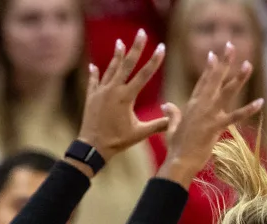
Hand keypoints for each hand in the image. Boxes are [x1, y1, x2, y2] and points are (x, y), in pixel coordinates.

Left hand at [76, 29, 168, 160]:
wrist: (92, 148)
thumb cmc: (117, 141)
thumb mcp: (139, 133)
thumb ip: (157, 125)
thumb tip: (174, 120)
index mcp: (126, 97)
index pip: (144, 75)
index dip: (154, 60)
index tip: (162, 47)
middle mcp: (113, 90)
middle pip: (126, 64)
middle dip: (136, 48)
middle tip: (141, 33)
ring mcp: (100, 92)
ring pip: (110, 69)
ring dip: (116, 55)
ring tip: (120, 42)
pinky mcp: (91, 97)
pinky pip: (94, 82)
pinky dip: (94, 74)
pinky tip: (93, 66)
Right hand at [157, 42, 261, 185]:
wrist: (178, 161)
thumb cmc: (175, 147)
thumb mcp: (172, 128)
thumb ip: (172, 114)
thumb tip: (167, 105)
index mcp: (192, 105)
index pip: (203, 82)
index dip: (210, 68)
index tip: (214, 54)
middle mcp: (201, 105)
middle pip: (215, 79)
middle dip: (224, 62)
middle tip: (230, 45)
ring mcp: (209, 115)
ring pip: (227, 92)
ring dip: (239, 78)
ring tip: (248, 64)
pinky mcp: (216, 127)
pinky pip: (235, 116)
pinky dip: (248, 109)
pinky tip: (260, 102)